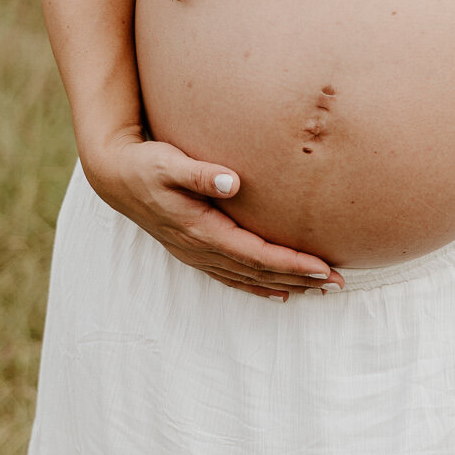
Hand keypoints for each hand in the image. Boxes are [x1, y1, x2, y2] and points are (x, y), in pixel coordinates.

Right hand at [81, 128, 342, 299]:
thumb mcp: (167, 163)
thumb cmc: (145, 165)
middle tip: (339, 283)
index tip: (323, 267)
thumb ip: (198, 172)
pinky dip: (259, 286)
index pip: (256, 253)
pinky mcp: (195, 250)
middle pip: (258, 272)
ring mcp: (197, 253)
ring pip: (248, 278)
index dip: (290, 263)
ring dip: (285, 284)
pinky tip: (280, 292)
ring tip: (320, 290)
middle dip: (300, 278)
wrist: (114, 176)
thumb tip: (230, 180)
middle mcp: (201, 249)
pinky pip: (233, 277)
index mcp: (200, 230)